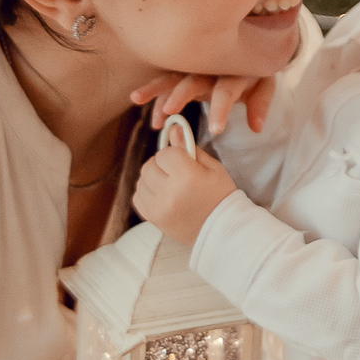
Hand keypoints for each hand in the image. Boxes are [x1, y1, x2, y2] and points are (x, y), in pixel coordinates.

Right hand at [130, 71, 275, 135]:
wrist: (246, 44)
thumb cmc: (253, 72)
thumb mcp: (264, 85)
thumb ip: (260, 104)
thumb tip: (257, 127)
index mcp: (234, 70)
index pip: (227, 90)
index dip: (221, 108)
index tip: (215, 130)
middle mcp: (211, 66)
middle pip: (194, 79)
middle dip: (181, 94)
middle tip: (169, 110)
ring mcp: (194, 67)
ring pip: (173, 76)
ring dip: (155, 89)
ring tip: (136, 99)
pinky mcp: (183, 71)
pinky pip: (166, 84)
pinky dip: (158, 99)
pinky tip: (154, 120)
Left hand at [133, 130, 236, 244]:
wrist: (221, 230)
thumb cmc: (220, 195)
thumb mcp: (211, 167)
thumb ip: (189, 147)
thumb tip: (173, 129)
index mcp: (187, 177)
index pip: (165, 153)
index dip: (174, 153)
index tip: (183, 160)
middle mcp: (169, 193)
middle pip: (150, 165)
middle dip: (162, 164)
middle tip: (177, 172)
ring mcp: (158, 208)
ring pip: (142, 180)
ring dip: (154, 178)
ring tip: (171, 185)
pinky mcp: (152, 218)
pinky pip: (138, 196)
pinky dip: (147, 192)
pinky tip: (163, 195)